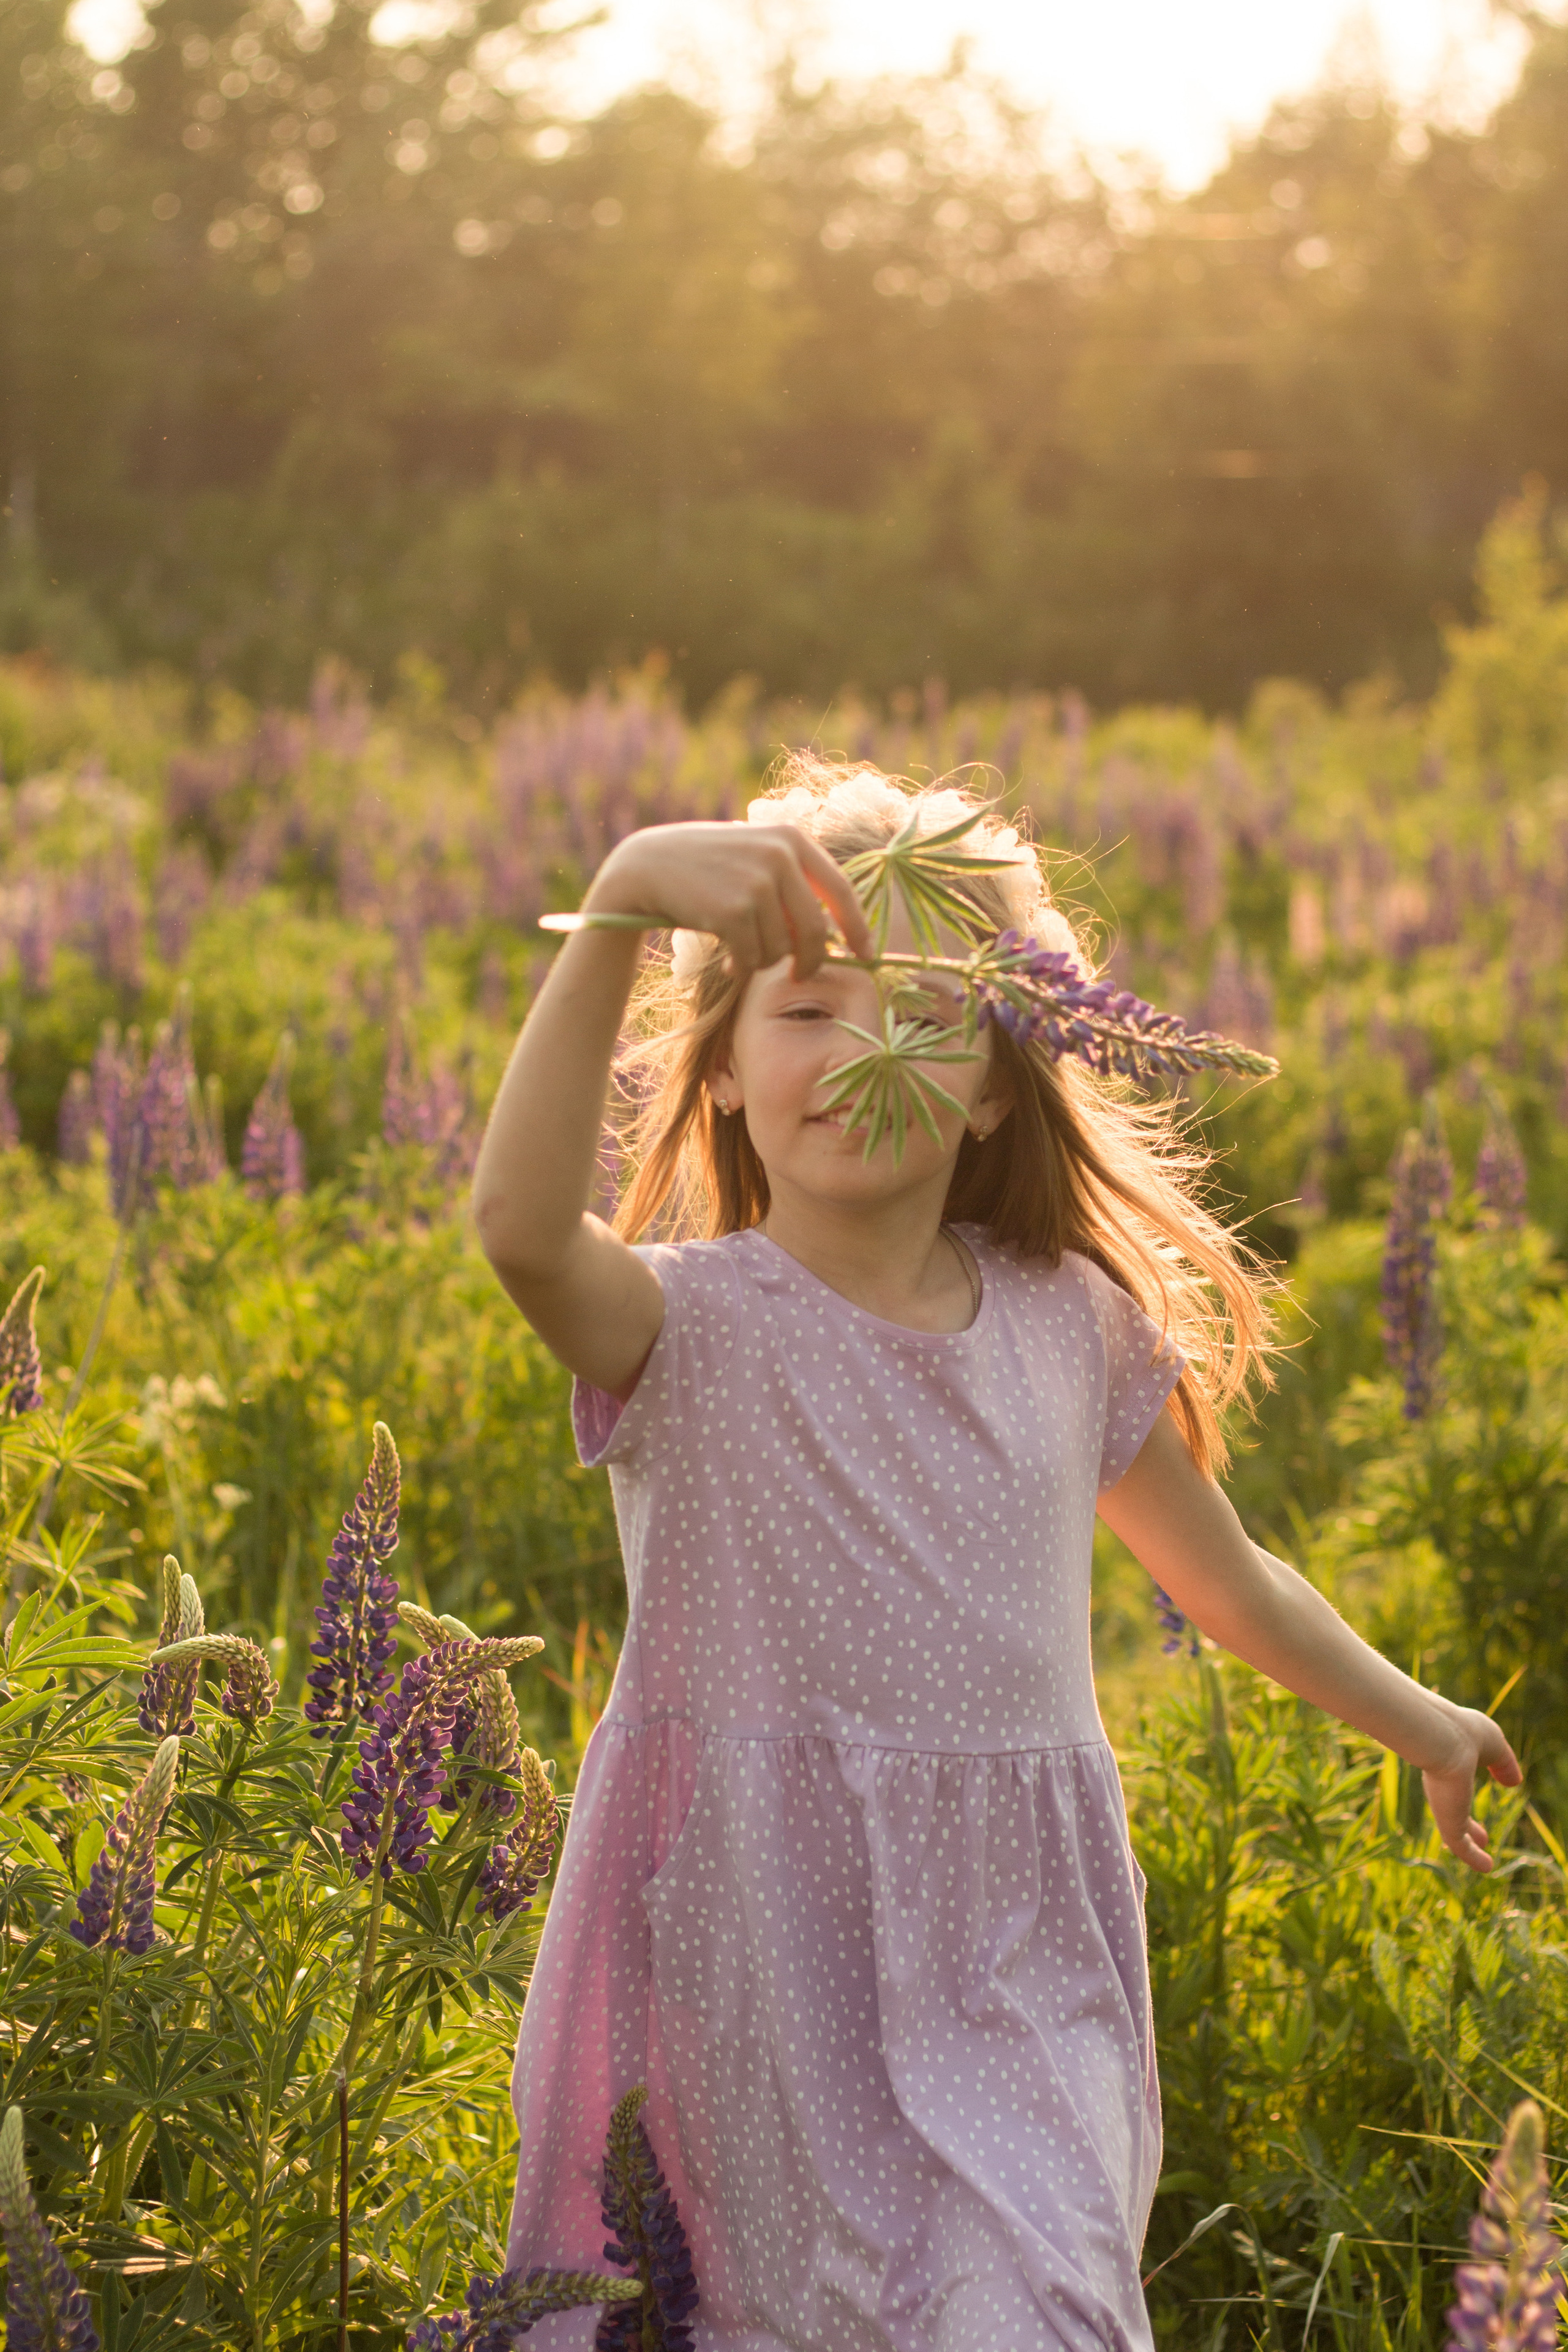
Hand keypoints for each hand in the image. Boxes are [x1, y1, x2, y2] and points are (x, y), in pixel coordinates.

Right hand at [582, 821, 873, 978]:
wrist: (649, 866)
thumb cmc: (709, 869)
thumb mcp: (757, 857)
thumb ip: (794, 883)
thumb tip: (838, 932)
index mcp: (792, 839)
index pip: (842, 889)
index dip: (857, 927)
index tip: (865, 953)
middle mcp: (779, 856)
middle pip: (815, 929)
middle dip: (810, 961)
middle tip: (798, 976)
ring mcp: (756, 882)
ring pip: (781, 948)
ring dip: (763, 961)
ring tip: (740, 951)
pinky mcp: (732, 910)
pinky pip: (753, 957)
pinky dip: (742, 967)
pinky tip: (726, 960)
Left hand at [1417, 1702, 1521, 1872]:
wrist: (1442, 1739)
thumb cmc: (1467, 1734)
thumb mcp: (1493, 1744)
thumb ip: (1503, 1763)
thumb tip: (1514, 1781)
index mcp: (1450, 1763)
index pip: (1457, 1785)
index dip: (1469, 1796)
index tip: (1480, 1798)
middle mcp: (1442, 1786)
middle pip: (1455, 1810)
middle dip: (1469, 1825)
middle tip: (1481, 1837)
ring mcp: (1443, 1805)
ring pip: (1456, 1831)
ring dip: (1470, 1847)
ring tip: (1484, 1861)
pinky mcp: (1447, 1821)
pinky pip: (1460, 1846)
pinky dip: (1473, 1858)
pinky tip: (1486, 1867)